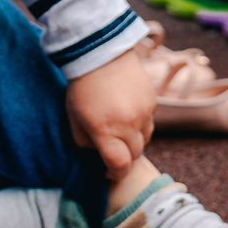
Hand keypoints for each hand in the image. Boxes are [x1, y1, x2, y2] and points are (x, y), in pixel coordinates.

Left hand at [65, 47, 154, 178]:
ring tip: (120, 129)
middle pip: (134, 155)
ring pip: (145, 139)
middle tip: (112, 150)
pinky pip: (149, 121)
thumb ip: (84, 142)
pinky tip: (127, 111)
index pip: (119, 166)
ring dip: (134, 140)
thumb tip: (96, 154)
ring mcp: (144, 112)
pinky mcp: (153, 101)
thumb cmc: (82, 87)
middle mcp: (128, 124)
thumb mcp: (73, 118)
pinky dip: (140, 123)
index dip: (115, 174)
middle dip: (124, 157)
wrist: (101, 52)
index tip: (108, 172)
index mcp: (106, 131)